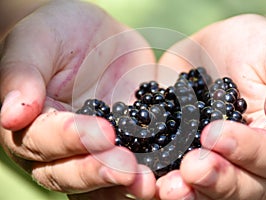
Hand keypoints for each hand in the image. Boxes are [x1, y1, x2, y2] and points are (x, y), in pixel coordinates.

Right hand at [0, 1, 155, 198]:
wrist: (93, 36)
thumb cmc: (56, 33)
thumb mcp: (35, 42)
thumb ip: (22, 75)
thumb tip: (10, 116)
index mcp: (31, 124)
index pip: (43, 141)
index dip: (71, 140)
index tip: (102, 132)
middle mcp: (59, 147)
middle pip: (69, 173)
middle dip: (99, 173)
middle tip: (127, 170)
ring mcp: (94, 149)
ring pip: (101, 182)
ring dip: (123, 187)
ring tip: (148, 184)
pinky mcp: (125, 144)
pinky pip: (133, 166)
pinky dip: (148, 175)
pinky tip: (165, 176)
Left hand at [156, 14, 265, 198]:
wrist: (214, 50)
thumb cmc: (254, 48)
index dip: (248, 151)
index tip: (215, 135)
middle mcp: (249, 161)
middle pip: (242, 186)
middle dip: (216, 180)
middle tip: (191, 169)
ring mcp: (215, 161)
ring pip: (208, 191)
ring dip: (188, 193)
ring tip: (167, 187)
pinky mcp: (181, 154)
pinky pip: (173, 173)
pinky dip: (159, 179)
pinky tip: (145, 177)